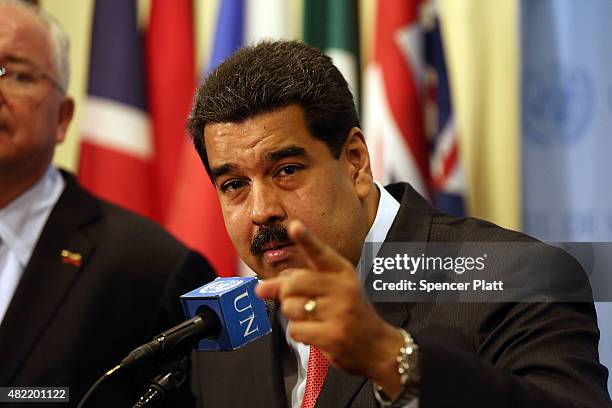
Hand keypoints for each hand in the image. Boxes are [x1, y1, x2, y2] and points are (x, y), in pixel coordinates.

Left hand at [255, 220, 404, 396]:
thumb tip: (260, 287)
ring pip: (291, 308)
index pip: (320, 253)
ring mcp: (339, 312)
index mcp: (342, 272)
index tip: (295, 226)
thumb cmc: (348, 313)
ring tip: (314, 320)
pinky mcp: (333, 335)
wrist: (376, 346)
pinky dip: (300, 334)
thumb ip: (295, 283)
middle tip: (298, 301)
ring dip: (294, 317)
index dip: (306, 239)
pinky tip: (316, 334)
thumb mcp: (330, 290)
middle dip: (286, 295)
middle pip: (293, 283)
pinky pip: (296, 330)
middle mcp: (343, 288)